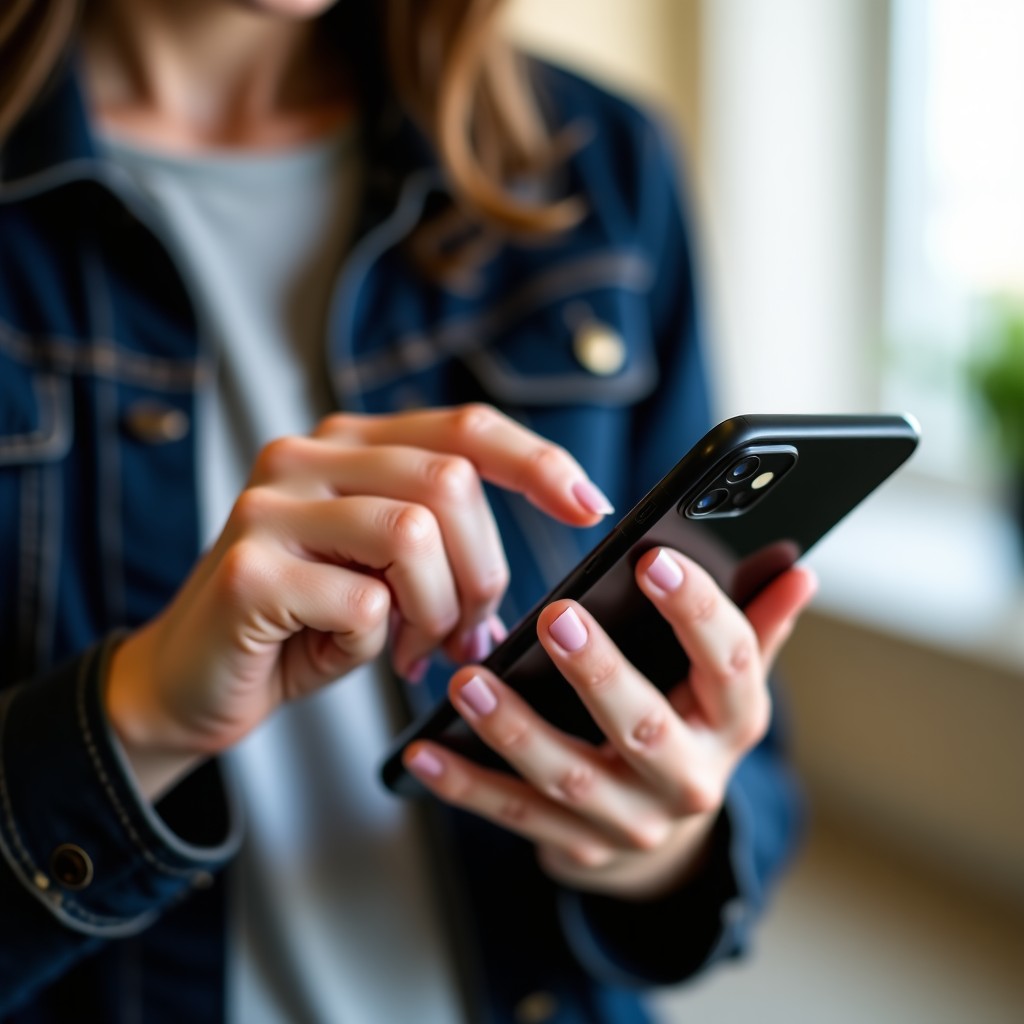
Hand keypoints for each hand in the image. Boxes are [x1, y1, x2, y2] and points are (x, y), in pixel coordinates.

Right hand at [105, 405, 612, 798]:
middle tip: (465, 630)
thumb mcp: (389, 569)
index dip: (537, 462)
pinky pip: (365, 602)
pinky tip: (355, 652)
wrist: (195, 683)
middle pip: (450, 483)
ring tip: (418, 647)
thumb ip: (448, 538)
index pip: (464, 426)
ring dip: (437, 610)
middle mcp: (306, 455)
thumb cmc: (306, 625)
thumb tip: (556, 529)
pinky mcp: (250, 569)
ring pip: (413, 533)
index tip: (591, 507)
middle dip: (483, 572)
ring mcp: (271, 505)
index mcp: (349, 442)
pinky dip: (382, 642)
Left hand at [403, 548, 816, 899]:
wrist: (663, 836)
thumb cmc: (690, 729)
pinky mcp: (576, 845)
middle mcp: (688, 778)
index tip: (656, 560)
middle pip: (647, 729)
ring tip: (468, 681)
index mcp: (732, 723)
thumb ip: (757, 627)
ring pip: (569, 776)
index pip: (731, 664)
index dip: (698, 613)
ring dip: (515, 731)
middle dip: (601, 676)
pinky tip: (424, 754)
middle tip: (557, 619)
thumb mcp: (728, 686)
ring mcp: (630, 820)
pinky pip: (515, 814)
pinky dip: (466, 786)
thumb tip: (801, 571)